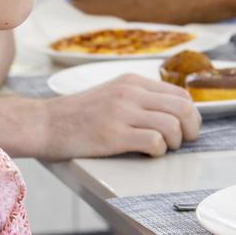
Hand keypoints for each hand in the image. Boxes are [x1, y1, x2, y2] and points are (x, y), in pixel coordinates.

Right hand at [43, 75, 200, 157]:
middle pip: (183, 108)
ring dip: (175, 143)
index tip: (186, 128)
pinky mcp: (114, 134)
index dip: (191, 115)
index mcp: (132, 81)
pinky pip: (154, 142)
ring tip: (163, 149)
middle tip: (183, 142)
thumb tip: (173, 114)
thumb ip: (139, 99)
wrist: (44, 123)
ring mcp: (122, 112)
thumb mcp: (112, 94)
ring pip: (172, 125)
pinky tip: (147, 153)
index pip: (180, 94)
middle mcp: (130, 92)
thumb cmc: (77, 115)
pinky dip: (158, 151)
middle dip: (191, 129)